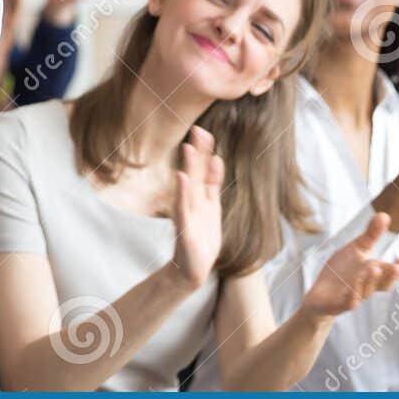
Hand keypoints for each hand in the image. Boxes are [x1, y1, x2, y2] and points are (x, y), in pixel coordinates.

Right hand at [169, 127, 224, 290]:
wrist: (193, 269)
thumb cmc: (202, 238)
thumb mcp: (212, 208)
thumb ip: (212, 185)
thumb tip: (217, 159)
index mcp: (202, 197)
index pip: (204, 169)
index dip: (205, 152)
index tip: (203, 131)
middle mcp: (194, 202)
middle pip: (196, 173)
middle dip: (198, 152)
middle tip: (198, 130)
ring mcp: (188, 213)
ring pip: (189, 187)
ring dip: (189, 167)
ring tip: (189, 148)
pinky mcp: (185, 227)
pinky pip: (183, 207)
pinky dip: (182, 193)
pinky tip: (181, 178)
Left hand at [301, 212, 398, 317]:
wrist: (320, 296)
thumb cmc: (342, 272)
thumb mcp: (356, 250)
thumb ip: (371, 235)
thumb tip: (385, 214)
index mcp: (372, 275)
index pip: (389, 274)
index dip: (397, 269)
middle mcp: (365, 286)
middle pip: (381, 284)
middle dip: (389, 275)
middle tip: (396, 266)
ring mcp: (352, 296)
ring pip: (364, 291)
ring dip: (369, 280)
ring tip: (372, 267)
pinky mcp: (337, 304)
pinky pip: (347, 303)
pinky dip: (351, 297)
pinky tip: (352, 289)